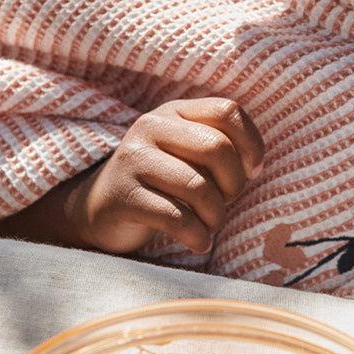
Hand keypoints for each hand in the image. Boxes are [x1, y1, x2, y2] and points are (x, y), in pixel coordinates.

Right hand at [68, 97, 264, 254]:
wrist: (100, 208)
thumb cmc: (161, 183)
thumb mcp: (188, 155)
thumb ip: (221, 150)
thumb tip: (253, 167)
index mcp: (175, 112)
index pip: (227, 111)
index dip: (251, 144)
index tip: (252, 172)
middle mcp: (151, 127)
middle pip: (216, 147)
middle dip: (233, 184)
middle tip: (226, 203)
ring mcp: (133, 159)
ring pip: (197, 186)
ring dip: (215, 216)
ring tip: (210, 226)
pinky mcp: (123, 196)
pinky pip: (175, 217)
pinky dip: (197, 236)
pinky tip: (199, 242)